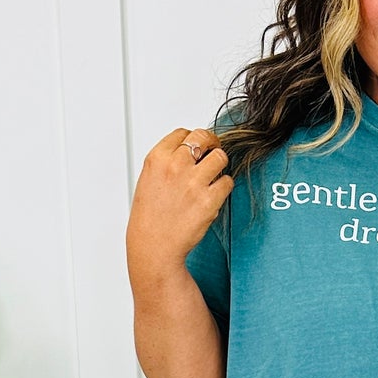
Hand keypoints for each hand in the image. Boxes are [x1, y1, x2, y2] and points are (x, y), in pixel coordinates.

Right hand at [127, 127, 233, 278]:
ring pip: (220, 157)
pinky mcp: (209, 200)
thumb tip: (189, 152)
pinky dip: (224, 187)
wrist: (154, 245)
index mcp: (157, 159)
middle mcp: (175, 166)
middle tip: (213, 153)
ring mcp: (193, 182)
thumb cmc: (150, 217)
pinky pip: (228, 182)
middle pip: (204, 137)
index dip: (193, 138)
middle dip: (211, 144)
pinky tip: (214, 195)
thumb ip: (167, 162)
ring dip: (220, 166)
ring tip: (213, 177)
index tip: (197, 146)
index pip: (182, 133)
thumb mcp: (148, 180)